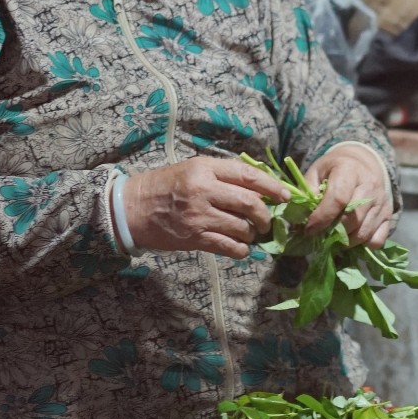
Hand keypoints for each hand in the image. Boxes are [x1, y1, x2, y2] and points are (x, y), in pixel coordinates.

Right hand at [122, 157, 286, 258]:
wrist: (132, 208)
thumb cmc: (164, 186)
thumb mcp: (192, 169)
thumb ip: (222, 175)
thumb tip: (258, 186)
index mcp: (205, 168)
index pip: (248, 175)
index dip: (272, 186)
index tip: (285, 196)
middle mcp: (204, 190)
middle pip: (250, 203)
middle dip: (266, 215)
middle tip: (268, 221)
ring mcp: (200, 215)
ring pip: (242, 227)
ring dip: (253, 233)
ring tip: (251, 233)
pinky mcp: (195, 237)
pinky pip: (229, 247)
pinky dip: (241, 250)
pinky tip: (241, 248)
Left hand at [305, 145, 394, 248]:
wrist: (364, 162)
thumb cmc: (336, 168)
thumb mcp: (317, 171)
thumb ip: (308, 191)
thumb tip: (302, 218)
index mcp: (350, 170)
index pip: (338, 199)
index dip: (322, 217)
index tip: (309, 229)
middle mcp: (370, 186)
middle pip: (352, 219)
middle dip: (333, 232)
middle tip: (320, 236)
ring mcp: (382, 202)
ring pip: (364, 232)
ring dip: (346, 242)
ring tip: (334, 238)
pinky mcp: (388, 215)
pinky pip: (377, 240)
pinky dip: (363, 244)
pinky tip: (352, 237)